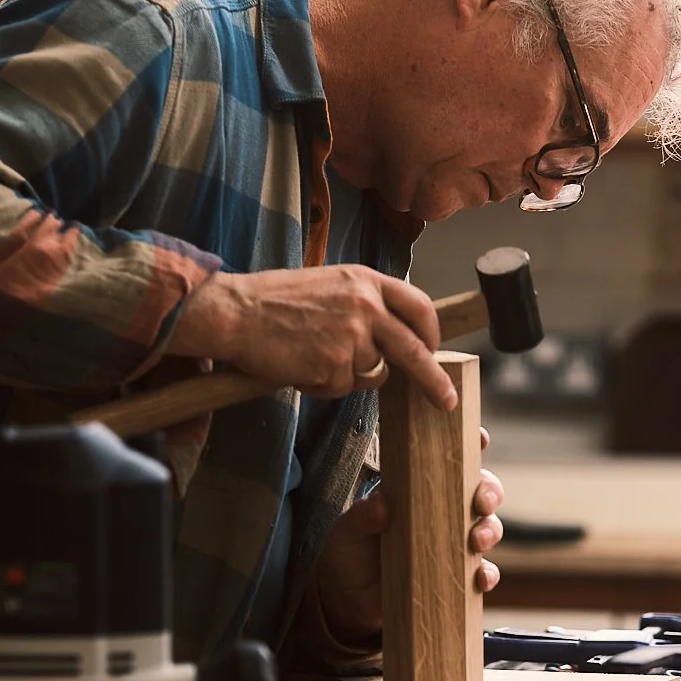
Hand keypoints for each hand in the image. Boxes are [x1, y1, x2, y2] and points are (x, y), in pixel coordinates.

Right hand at [170, 264, 454, 410]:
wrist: (235, 313)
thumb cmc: (273, 300)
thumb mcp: (329, 284)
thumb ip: (363, 304)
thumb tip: (391, 336)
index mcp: (366, 281)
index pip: (420, 306)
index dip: (430, 333)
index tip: (434, 351)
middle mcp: (366, 306)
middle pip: (414, 350)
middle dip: (433, 379)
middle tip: (445, 400)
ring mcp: (352, 337)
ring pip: (372, 373)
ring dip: (348, 374)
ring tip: (312, 353)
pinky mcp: (334, 366)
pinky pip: (343, 388)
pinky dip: (324, 384)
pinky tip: (300, 364)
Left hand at [316, 439, 504, 644]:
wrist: (348, 600)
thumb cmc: (349, 552)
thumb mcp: (347, 530)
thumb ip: (362, 516)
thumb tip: (382, 504)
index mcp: (418, 487)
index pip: (449, 458)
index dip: (469, 444)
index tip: (479, 440)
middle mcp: (442, 509)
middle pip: (480, 490)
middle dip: (489, 491)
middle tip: (481, 502)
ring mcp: (452, 542)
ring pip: (489, 527)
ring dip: (490, 530)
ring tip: (476, 542)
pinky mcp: (456, 575)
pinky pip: (482, 572)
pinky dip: (487, 574)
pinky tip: (480, 578)